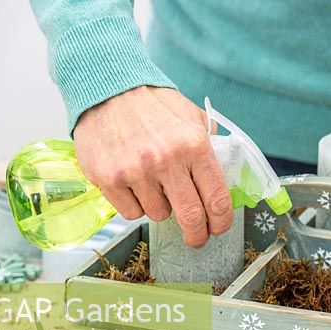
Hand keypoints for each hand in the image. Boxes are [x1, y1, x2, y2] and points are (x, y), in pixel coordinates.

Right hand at [73, 86, 232, 247]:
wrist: (107, 88)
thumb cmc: (153, 105)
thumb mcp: (191, 117)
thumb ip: (209, 147)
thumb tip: (223, 179)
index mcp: (194, 145)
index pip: (217, 199)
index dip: (221, 222)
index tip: (218, 229)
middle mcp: (166, 160)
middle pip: (191, 217)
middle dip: (197, 234)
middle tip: (196, 238)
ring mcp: (136, 171)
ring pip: (158, 215)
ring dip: (160, 207)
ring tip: (153, 183)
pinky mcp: (109, 178)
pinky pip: (131, 212)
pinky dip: (135, 204)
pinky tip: (133, 184)